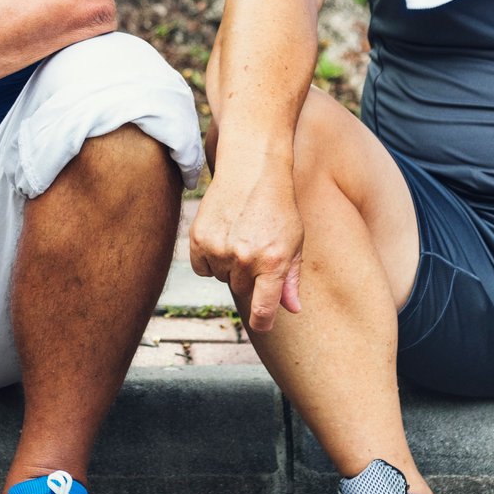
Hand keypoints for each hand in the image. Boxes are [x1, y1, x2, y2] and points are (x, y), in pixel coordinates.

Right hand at [189, 161, 305, 333]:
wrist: (251, 168)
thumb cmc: (278, 205)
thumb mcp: (295, 241)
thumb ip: (291, 279)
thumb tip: (293, 310)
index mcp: (273, 262)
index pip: (263, 309)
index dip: (262, 322)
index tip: (261, 326)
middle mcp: (245, 259)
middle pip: (241, 290)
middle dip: (248, 277)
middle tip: (255, 249)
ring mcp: (219, 249)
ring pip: (221, 278)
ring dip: (228, 266)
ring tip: (240, 236)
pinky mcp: (198, 239)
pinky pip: (202, 267)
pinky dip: (209, 259)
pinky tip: (221, 236)